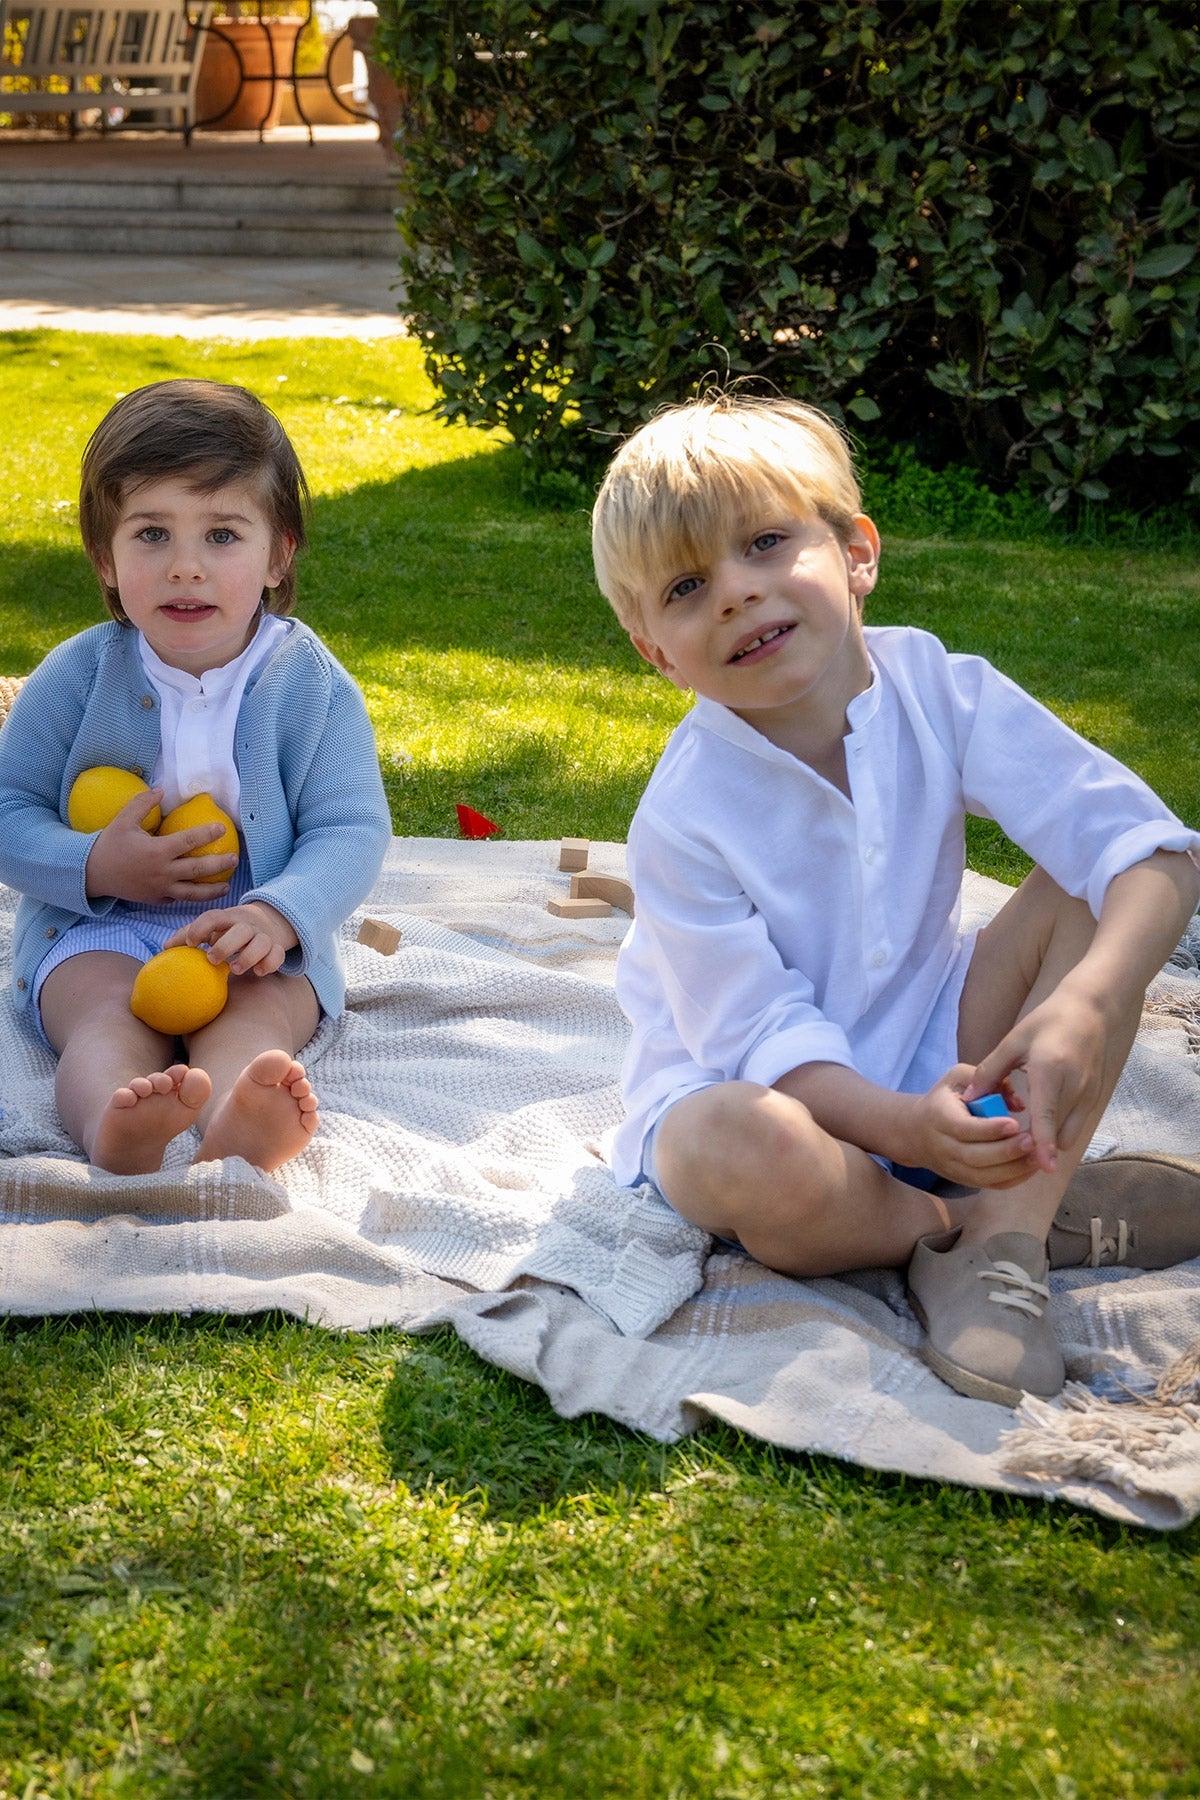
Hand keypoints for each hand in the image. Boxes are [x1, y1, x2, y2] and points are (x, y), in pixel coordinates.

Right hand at [84, 790, 238, 902]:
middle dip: (219, 864)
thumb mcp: (124, 820)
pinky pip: (178, 899)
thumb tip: (161, 789)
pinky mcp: (155, 900)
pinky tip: (202, 893)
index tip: (222, 828)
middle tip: (234, 858)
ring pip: (192, 893)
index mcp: (157, 851)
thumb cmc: (109, 845)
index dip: (207, 834)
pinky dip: (192, 897)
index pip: (189, 841)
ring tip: (226, 886)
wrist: (91, 874)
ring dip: (212, 890)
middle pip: (198, 869)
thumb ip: (143, 803)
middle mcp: (162, 872)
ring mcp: (160, 889)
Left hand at [166, 900, 298, 976]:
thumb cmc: (228, 929)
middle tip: (212, 959)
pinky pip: (278, 954)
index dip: (201, 928)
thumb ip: (188, 935)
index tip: (191, 943)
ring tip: (235, 969)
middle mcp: (246, 925)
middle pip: (241, 929)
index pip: (214, 917)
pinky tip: (258, 972)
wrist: (266, 922)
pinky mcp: (275, 948)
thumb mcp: (211, 928)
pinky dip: (270, 963)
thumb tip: (165, 948)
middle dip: (227, 944)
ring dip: (248, 956)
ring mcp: (263, 936)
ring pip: (261, 942)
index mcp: (227, 919)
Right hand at [906, 1065, 1039, 1188]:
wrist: (916, 1132)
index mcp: (939, 1118)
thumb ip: (987, 1079)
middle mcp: (943, 1147)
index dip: (989, 1129)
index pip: (964, 1128)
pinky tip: (1031, 1167)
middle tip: (1032, 1141)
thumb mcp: (957, 1078)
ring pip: (983, 1176)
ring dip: (1013, 1168)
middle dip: (1006, 1151)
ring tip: (1038, 1156)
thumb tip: (1018, 1102)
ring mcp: (953, 1167)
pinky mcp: (964, 1180)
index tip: (1015, 1123)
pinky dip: (1013, 1179)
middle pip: (975, 1157)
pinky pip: (990, 1185)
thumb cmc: (943, 1099)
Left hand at [964, 983, 1115, 1175]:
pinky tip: (1042, 1123)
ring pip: (1069, 1133)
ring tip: (1026, 1138)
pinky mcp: (1095, 1096)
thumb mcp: (1013, 1041)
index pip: (1047, 1114)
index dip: (1044, 1142)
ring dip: (1050, 1141)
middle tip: (1013, 1153)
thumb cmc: (1047, 1022)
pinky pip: (1076, 1125)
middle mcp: (1075, 1086)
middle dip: (1039, 1149)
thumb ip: (990, 1072)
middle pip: (1059, 1132)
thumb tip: (968, 1099)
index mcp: (1050, 1071)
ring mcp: (1089, 1093)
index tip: (1043, 1167)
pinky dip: (1060, 1131)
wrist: (1089, 1011)